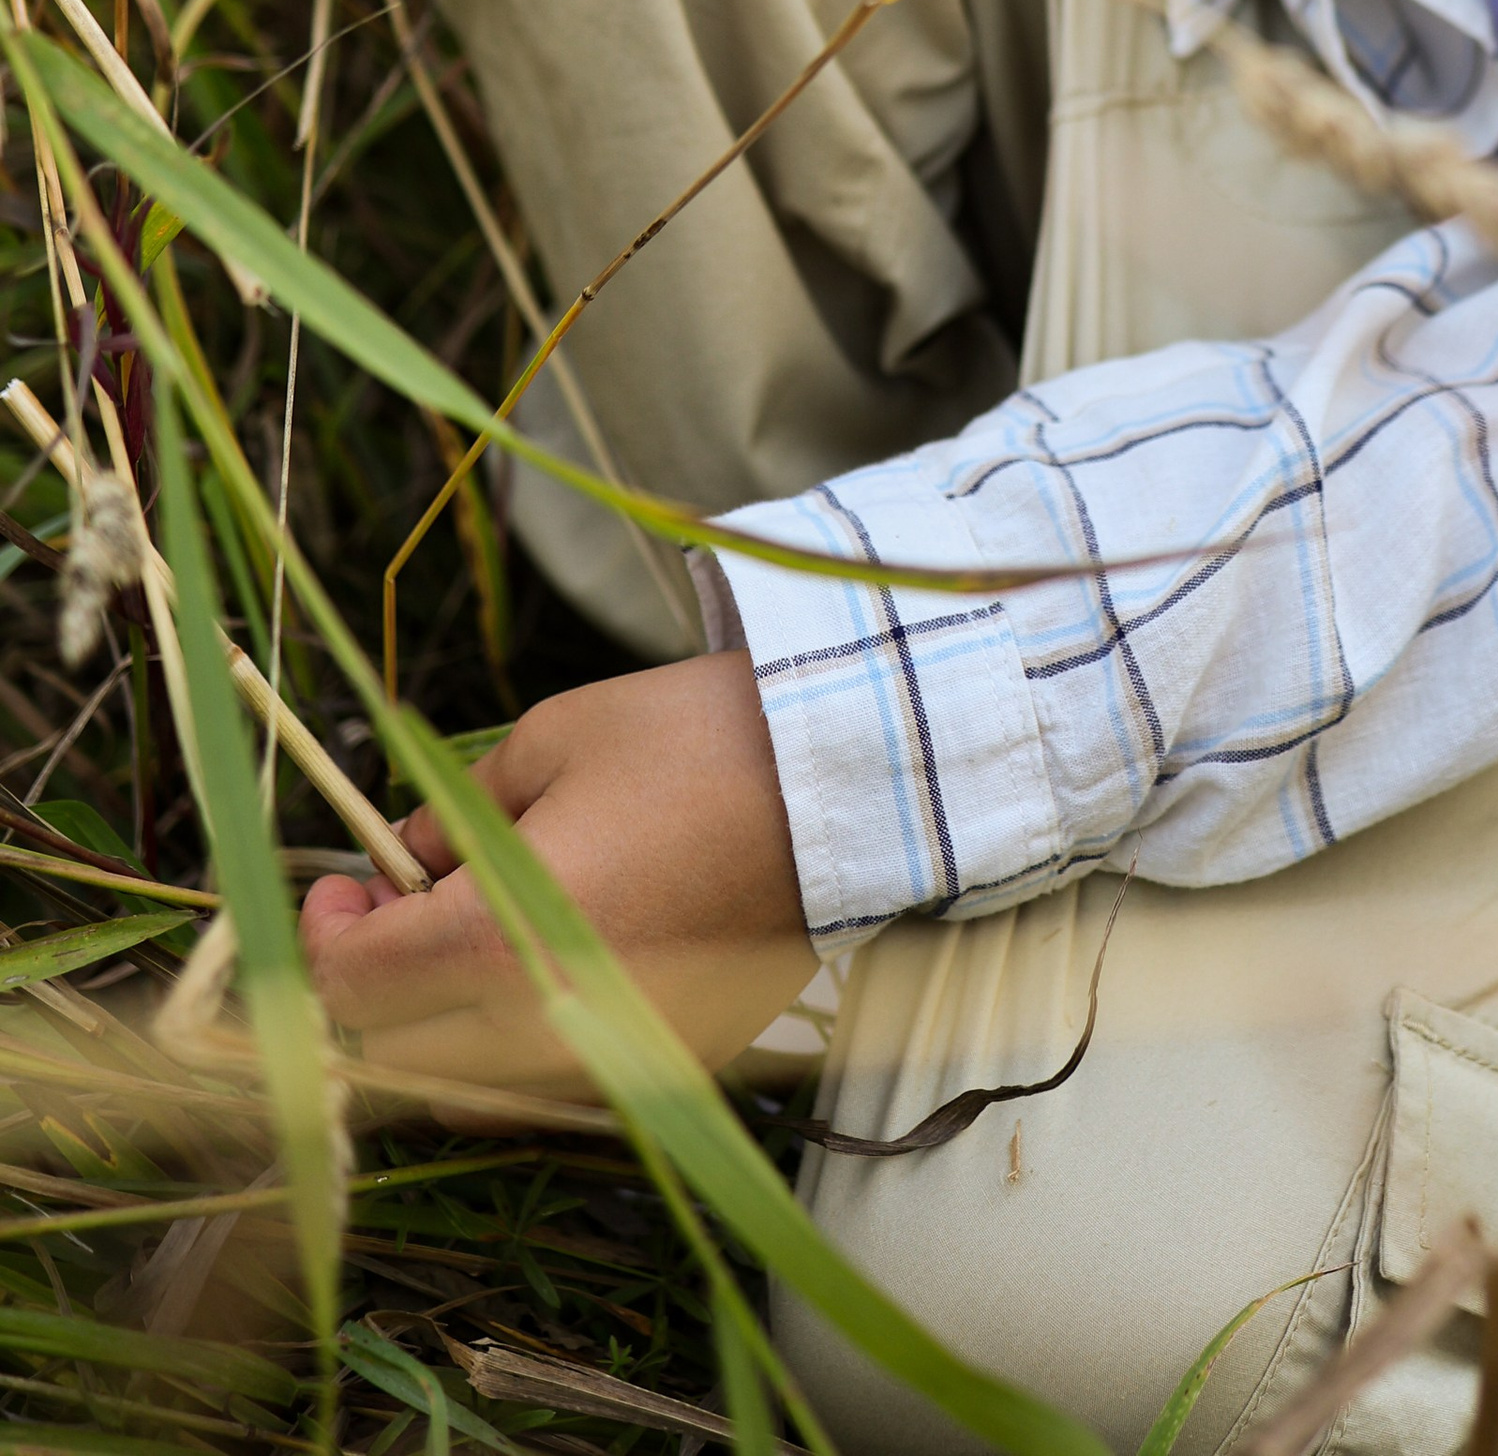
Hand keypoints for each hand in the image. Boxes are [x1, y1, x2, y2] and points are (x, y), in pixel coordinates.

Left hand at [301, 654, 817, 1095]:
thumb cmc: (691, 742)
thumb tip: (406, 858)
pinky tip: (544, 965)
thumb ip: (456, 813)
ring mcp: (611, 1060)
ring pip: (470, 1086)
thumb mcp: (550, 741)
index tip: (339, 883)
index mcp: (496, 942)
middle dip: (371, 982)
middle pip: (394, 1052)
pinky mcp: (670, 1065)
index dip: (326, 933)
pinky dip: (519, 1043)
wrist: (839, 780)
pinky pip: (555, 1084)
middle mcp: (542, 1027)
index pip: (354, 983)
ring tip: (464, 936)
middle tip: (389, 906)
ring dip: (439, 1024)